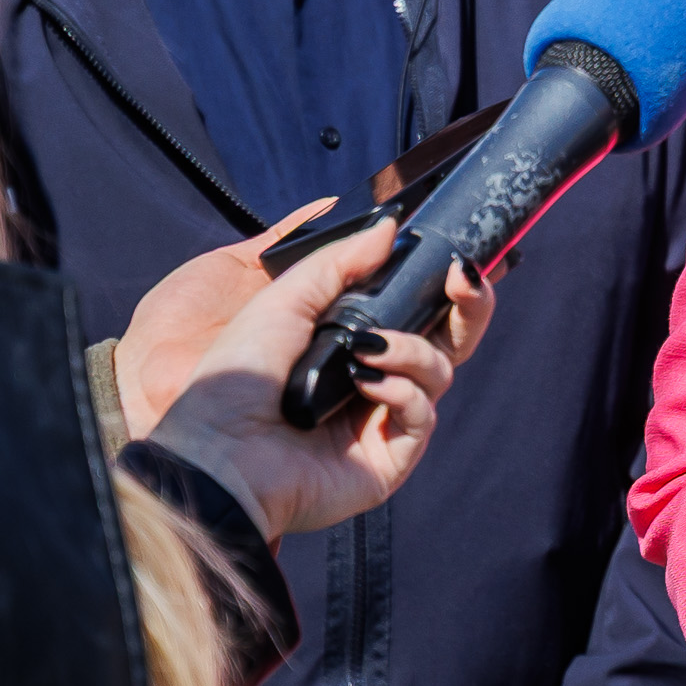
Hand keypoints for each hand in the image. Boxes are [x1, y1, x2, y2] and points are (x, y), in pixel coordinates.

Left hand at [142, 219, 494, 541]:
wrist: (217, 451)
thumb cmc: (235, 378)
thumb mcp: (282, 301)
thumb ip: (339, 261)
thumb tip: (391, 226)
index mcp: (351, 343)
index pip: (417, 310)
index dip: (445, 284)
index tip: (456, 258)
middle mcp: (374, 380)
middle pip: (449, 340)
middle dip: (468, 306)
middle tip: (462, 279)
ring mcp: (382, 421)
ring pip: (439, 372)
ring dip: (414, 349)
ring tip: (368, 348)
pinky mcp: (387, 459)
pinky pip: (423, 416)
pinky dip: (403, 392)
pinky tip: (366, 384)